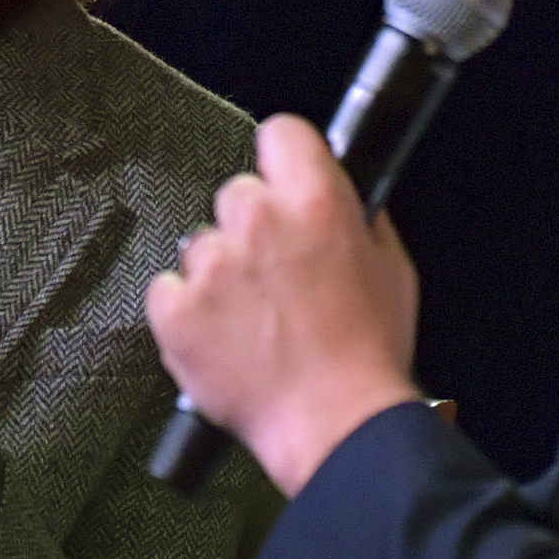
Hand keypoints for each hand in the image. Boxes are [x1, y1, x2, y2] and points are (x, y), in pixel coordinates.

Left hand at [147, 114, 421, 494]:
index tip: (285, 182)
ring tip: (253, 321)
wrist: (336, 426)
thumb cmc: (367, 355)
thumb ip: (359, 219)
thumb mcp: (391, 267)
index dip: (285, 161)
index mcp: (315, 201)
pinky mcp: (175, 310)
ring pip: (200, 244)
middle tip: (276, 276)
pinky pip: (167, 290)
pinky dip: (188, 312)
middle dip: (252, 228)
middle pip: (236, 194)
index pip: (280, 132)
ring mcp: (210, 266)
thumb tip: (340, 196)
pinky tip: (225, 339)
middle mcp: (257, 221)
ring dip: (219, 274)